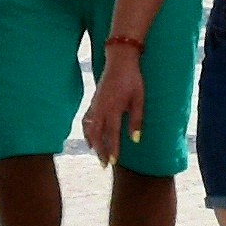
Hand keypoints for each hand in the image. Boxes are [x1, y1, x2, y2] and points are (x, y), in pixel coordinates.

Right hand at [86, 44, 143, 168]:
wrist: (119, 60)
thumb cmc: (132, 79)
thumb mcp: (139, 98)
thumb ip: (136, 120)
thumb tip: (135, 139)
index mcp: (114, 107)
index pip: (112, 133)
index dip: (112, 148)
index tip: (113, 162)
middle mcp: (101, 108)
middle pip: (97, 134)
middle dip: (100, 150)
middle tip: (105, 164)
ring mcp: (95, 104)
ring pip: (89, 128)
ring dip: (93, 143)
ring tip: (97, 154)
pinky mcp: (93, 101)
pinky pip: (86, 120)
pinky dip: (87, 131)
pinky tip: (90, 139)